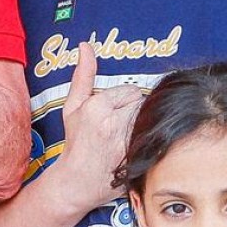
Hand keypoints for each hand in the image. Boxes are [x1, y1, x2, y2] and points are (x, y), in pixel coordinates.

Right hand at [56, 43, 146, 213]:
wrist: (77, 180)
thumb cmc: (76, 142)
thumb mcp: (73, 106)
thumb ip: (83, 75)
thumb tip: (85, 46)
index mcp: (96, 106)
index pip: (131, 91)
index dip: (123, 103)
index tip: (112, 116)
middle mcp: (113, 122)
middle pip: (143, 104)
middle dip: (134, 112)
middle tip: (119, 128)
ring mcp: (127, 141)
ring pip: (149, 119)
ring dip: (142, 126)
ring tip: (126, 138)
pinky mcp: (137, 156)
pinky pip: (153, 136)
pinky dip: (148, 140)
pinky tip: (134, 148)